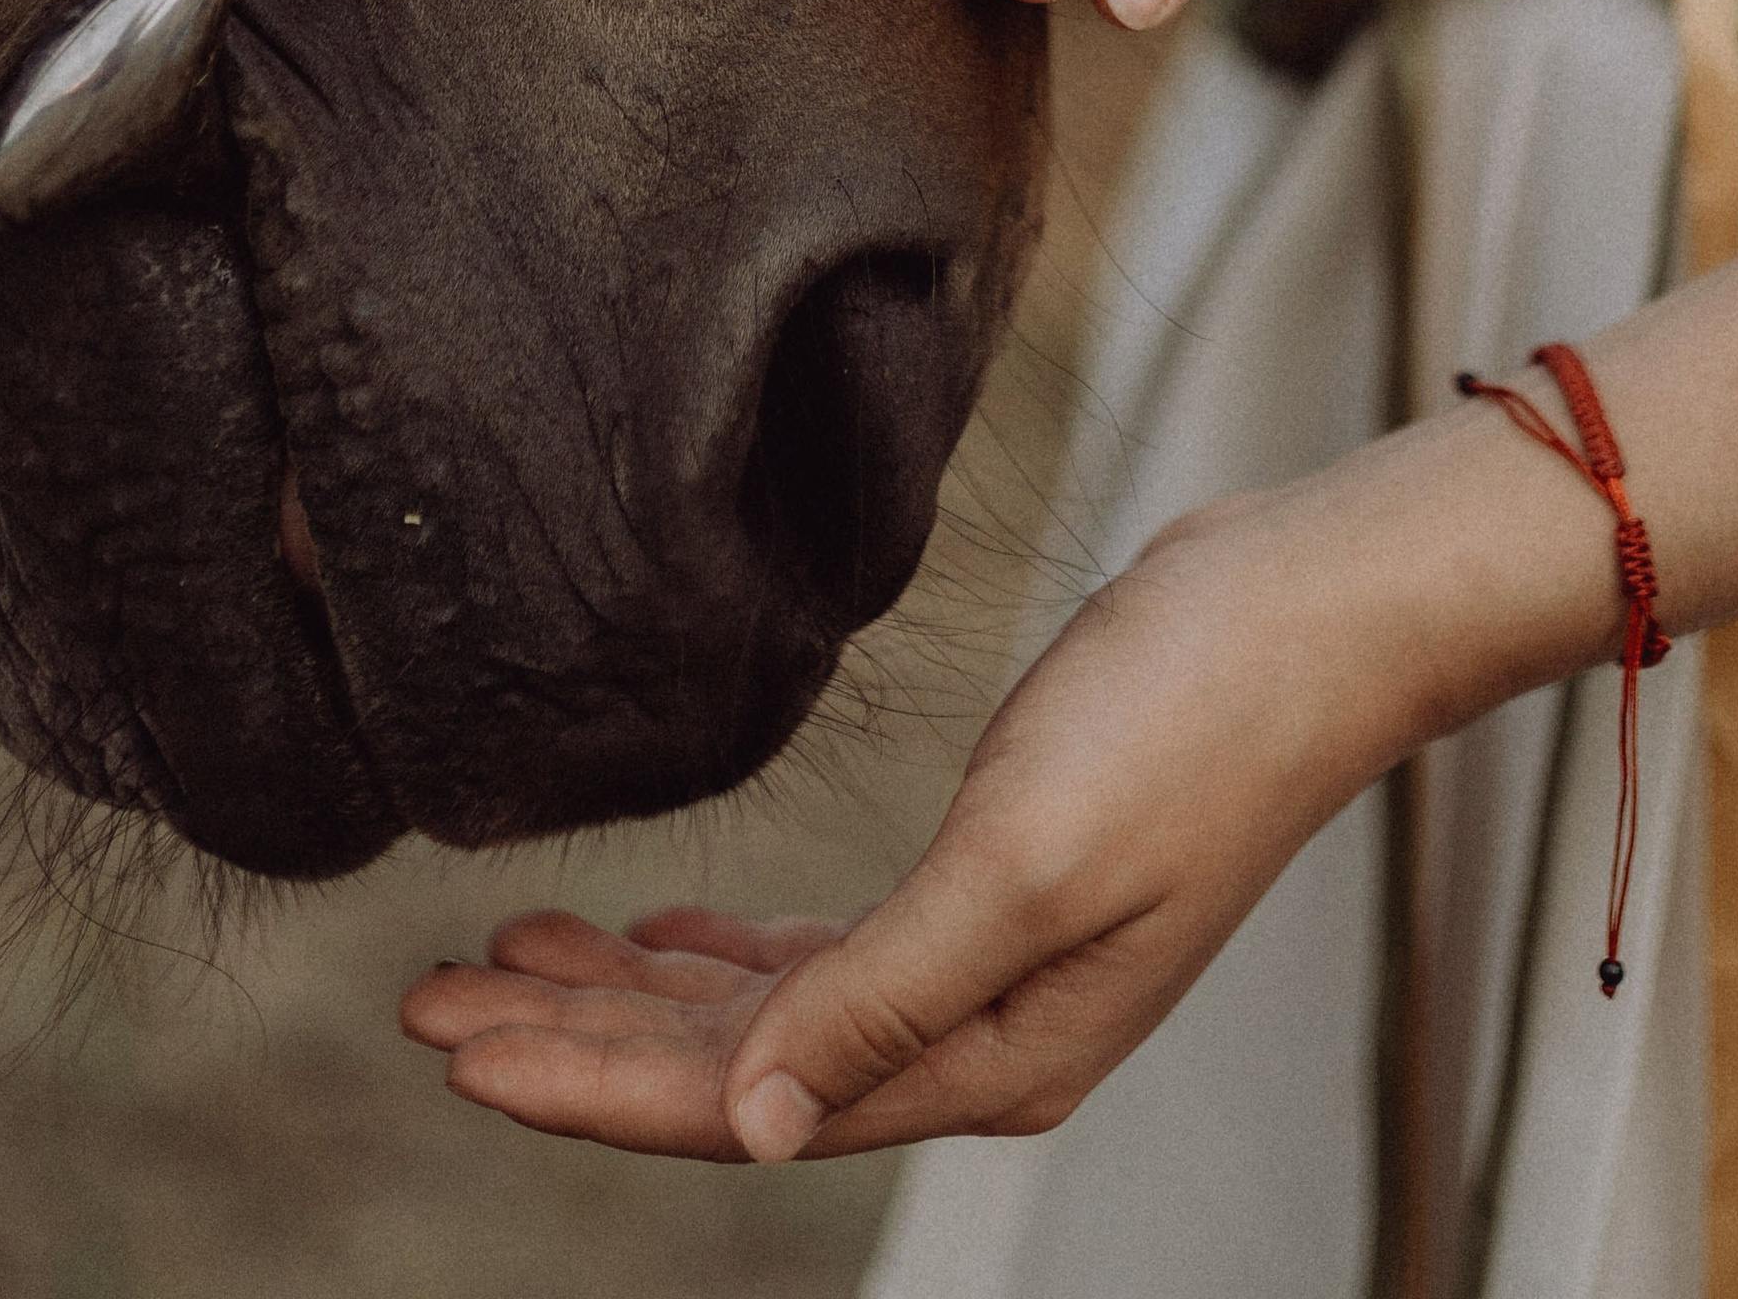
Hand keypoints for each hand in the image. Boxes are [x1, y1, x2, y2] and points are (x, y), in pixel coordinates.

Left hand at [400, 480, 1431, 1159]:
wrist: (1308, 612)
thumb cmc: (1192, 722)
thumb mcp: (1022, 863)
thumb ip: (882, 1002)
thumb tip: (748, 1125)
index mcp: (984, 1055)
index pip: (740, 1098)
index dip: (588, 1081)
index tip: (454, 1051)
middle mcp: (976, 1031)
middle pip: (731, 1063)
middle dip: (576, 1036)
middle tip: (429, 999)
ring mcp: (985, 959)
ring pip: (764, 1003)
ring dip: (633, 985)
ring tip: (507, 951)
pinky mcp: (991, 876)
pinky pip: (825, 949)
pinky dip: (729, 946)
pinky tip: (658, 930)